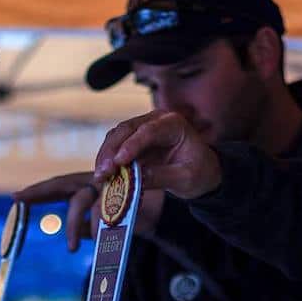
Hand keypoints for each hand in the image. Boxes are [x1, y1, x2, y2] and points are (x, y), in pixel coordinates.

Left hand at [14, 171, 164, 252]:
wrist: (170, 214)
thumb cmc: (138, 219)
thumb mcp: (109, 227)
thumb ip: (92, 229)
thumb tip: (76, 237)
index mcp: (92, 187)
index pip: (60, 186)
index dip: (39, 191)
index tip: (15, 197)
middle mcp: (99, 181)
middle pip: (64, 184)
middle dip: (40, 191)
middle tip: (18, 199)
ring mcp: (112, 185)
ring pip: (82, 201)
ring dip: (73, 225)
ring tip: (70, 247)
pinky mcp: (126, 193)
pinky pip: (103, 210)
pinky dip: (98, 224)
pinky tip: (100, 234)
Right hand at [93, 112, 222, 201]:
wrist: (201, 171)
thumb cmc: (199, 172)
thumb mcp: (186, 178)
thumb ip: (162, 177)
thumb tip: (136, 179)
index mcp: (174, 124)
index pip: (149, 131)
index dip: (131, 145)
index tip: (118, 162)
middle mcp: (155, 120)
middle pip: (126, 130)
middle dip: (111, 151)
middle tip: (103, 173)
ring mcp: (142, 128)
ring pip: (116, 137)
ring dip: (105, 156)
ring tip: (100, 177)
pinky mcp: (133, 141)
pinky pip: (115, 147)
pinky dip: (107, 161)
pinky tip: (103, 176)